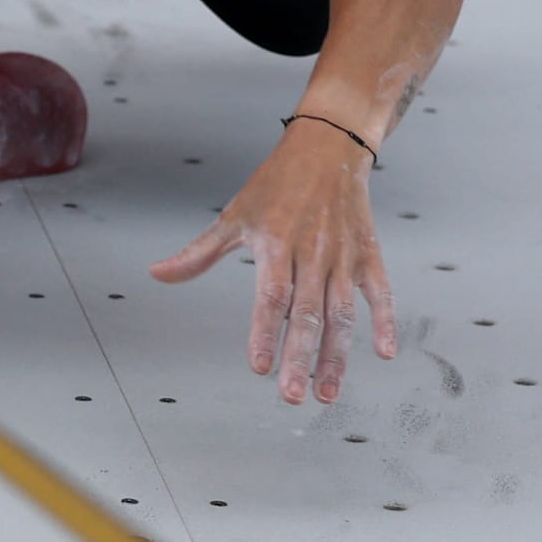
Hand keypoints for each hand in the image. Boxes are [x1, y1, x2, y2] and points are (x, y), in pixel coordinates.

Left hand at [148, 121, 396, 403]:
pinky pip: (380, 292)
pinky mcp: (368, 255)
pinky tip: (384, 353)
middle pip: (307, 313)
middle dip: (301, 358)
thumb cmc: (275, 184)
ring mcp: (343, 256)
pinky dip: (386, 321)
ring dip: (337, 355)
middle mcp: (313, 253)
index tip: (259, 367)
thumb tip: (156, 274)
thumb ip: (199, 253)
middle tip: (293, 396)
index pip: (271, 296)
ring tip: (327, 391)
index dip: (265, 332)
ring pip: (342, 313)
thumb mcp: (234, 215)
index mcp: (277, 244)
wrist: (327, 146)